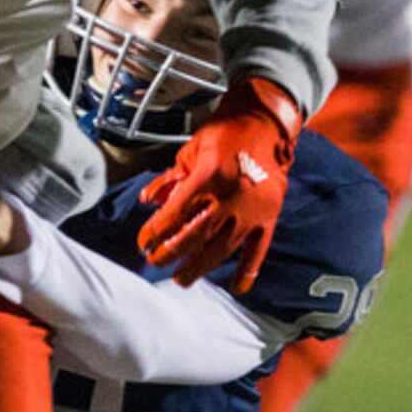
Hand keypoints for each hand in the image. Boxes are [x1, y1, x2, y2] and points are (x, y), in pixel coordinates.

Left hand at [136, 76, 300, 291]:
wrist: (266, 123)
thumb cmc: (225, 134)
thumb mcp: (192, 149)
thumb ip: (170, 178)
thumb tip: (146, 201)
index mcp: (209, 174)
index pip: (175, 212)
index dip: (155, 231)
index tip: (143, 242)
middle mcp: (231, 196)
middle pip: (195, 235)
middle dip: (171, 253)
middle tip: (155, 262)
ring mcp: (252, 210)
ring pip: (221, 248)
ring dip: (198, 267)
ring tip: (181, 278)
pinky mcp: (269, 217)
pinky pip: (257, 251)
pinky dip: (247, 272)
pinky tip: (236, 288)